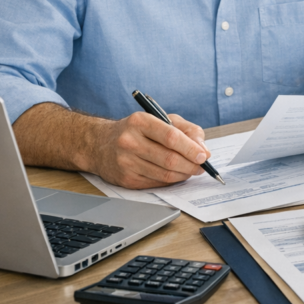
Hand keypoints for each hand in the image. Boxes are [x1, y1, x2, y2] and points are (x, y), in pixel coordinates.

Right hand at [92, 111, 209, 188]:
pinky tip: (175, 175)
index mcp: (140, 121)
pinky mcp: (126, 179)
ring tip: (191, 170)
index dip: (190, 148)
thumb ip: (186, 130)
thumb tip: (203, 149)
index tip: (203, 156)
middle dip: (191, 165)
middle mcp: (130, 141)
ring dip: (183, 175)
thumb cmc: (136, 130)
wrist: (100, 144)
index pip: (170, 137)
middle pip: (169, 159)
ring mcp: (126, 162)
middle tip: (201, 167)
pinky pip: (156, 184)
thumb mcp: (161, 119)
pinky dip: (170, 181)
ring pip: (164, 174)